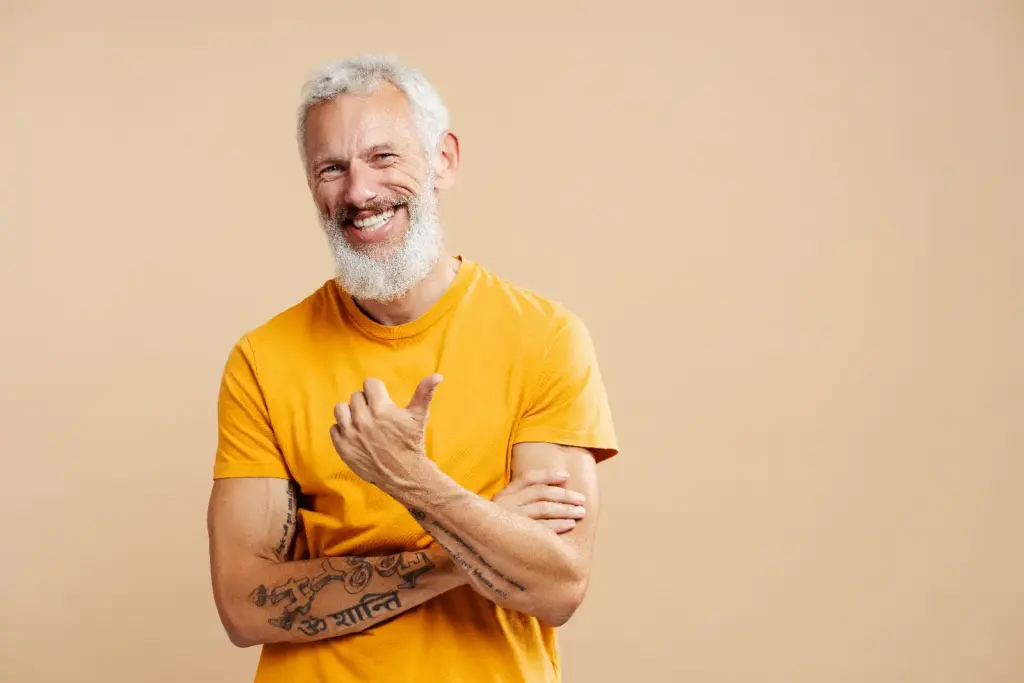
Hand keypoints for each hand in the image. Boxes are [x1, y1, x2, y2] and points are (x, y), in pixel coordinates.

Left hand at [330, 375, 442, 496]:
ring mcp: (350, 434)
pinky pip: (334, 428)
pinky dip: (343, 430)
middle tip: (376, 415)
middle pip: (356, 396)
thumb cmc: (411, 443)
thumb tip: (438, 376)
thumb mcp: (419, 416)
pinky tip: (356, 435)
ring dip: (350, 413)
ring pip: (340, 409)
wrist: (403, 474)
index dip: (378, 391)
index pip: (369, 384)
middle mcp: (363, 419)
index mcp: (381, 408)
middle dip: (366, 403)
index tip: (383, 401)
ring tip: (362, 421)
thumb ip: (425, 393)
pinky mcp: (342, 447)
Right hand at [493, 470, 586, 533]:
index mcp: (505, 494)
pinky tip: (570, 525)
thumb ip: (521, 496)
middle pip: (541, 493)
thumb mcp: (504, 507)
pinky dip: (558, 526)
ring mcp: (512, 520)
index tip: (566, 476)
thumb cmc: (497, 527)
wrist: (476, 548)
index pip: (528, 478)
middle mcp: (507, 504)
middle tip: (581, 499)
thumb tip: (554, 487)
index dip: (548, 475)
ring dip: (565, 509)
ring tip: (580, 511)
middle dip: (564, 495)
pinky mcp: (516, 538)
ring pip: (543, 509)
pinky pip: (542, 529)